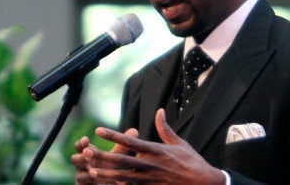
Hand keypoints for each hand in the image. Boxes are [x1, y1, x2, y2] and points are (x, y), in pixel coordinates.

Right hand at [71, 128, 138, 183]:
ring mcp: (82, 178)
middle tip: (88, 153)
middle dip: (82, 156)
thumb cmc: (105, 169)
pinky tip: (114, 183)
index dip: (81, 143)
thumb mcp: (112, 158)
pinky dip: (101, 184)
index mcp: (86, 156)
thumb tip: (135, 130)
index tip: (86, 138)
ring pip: (81, 176)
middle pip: (75, 160)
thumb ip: (121, 146)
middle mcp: (81, 167)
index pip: (79, 147)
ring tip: (93, 170)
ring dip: (89, 173)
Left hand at [83, 108, 224, 183]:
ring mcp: (150, 178)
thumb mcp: (179, 143)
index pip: (131, 141)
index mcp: (156, 150)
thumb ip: (165, 128)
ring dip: (106, 174)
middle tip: (87, 152)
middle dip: (103, 156)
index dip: (114, 135)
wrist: (202, 183)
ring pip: (123, 176)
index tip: (99, 130)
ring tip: (89, 171)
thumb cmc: (192, 162)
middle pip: (122, 160)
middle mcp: (150, 164)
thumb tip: (159, 111)